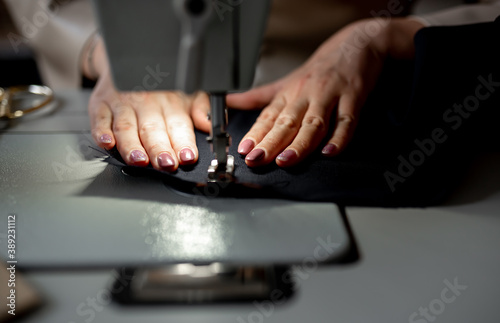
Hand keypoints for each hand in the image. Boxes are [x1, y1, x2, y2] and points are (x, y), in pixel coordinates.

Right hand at [85, 37, 198, 170]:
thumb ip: (201, 109)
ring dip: (132, 145)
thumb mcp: (188, 92)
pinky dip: (101, 132)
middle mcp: (146, 103)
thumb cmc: (160, 86)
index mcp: (170, 102)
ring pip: (126, 127)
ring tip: (140, 160)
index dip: (183, 142)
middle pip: (152, 129)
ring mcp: (122, 104)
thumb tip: (210, 124)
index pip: (178, 125)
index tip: (187, 156)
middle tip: (166, 163)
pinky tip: (107, 143)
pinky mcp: (100, 105)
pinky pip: (100, 119)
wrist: (125, 63)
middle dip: (159, 148)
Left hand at [223, 18, 423, 166]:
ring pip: (313, 123)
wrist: (355, 45)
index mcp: (289, 93)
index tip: (244, 150)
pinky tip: (330, 152)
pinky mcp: (353, 97)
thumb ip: (257, 96)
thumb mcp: (285, 82)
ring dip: (300, 144)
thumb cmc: (319, 69)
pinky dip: (339, 137)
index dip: (255, 134)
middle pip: (286, 122)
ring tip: (286, 160)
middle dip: (271, 142)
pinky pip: (347, 120)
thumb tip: (228, 102)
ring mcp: (330, 96)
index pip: (268, 117)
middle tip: (257, 159)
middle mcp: (306, 94)